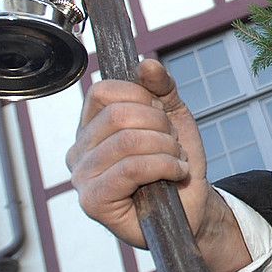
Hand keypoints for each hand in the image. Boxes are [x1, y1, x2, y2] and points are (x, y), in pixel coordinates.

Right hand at [66, 59, 244, 271]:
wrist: (193, 207)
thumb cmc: (177, 163)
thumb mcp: (174, 117)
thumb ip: (161, 88)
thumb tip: (147, 64)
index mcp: (91, 126)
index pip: (104, 91)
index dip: (143, 98)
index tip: (163, 119)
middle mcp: (79, 150)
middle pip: (119, 115)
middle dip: (161, 127)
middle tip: (173, 146)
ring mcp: (82, 177)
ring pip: (129, 141)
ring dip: (167, 149)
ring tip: (176, 162)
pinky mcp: (93, 201)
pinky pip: (132, 168)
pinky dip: (165, 167)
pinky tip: (175, 175)